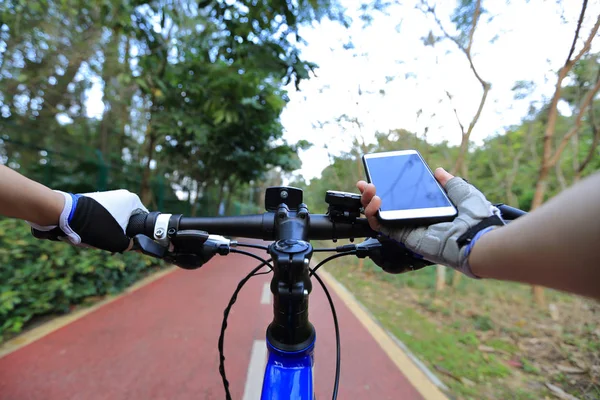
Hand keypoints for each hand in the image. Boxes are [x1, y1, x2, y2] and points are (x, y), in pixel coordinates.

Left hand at [29, 190, 147, 252]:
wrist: (63, 214)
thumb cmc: (94, 225)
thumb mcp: (117, 241)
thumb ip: (130, 245)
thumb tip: (133, 246)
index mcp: (132, 200)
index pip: (143, 220)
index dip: (137, 235)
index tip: (129, 244)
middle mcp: (121, 196)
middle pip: (126, 222)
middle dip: (117, 235)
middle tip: (109, 244)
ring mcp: (105, 197)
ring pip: (111, 222)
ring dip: (104, 233)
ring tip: (93, 239)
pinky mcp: (92, 202)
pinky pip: (98, 219)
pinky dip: (93, 228)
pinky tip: (84, 234)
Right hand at [357, 168, 502, 276]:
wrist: (478, 237)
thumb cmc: (477, 219)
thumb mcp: (463, 192)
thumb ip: (450, 182)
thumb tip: (438, 171)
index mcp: (429, 211)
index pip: (404, 200)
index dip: (390, 189)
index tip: (380, 177)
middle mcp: (417, 220)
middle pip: (387, 208)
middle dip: (372, 195)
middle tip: (366, 184)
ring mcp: (410, 229)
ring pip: (381, 218)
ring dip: (370, 203)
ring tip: (369, 190)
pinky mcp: (406, 237)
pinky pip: (384, 228)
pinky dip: (375, 215)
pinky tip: (375, 202)